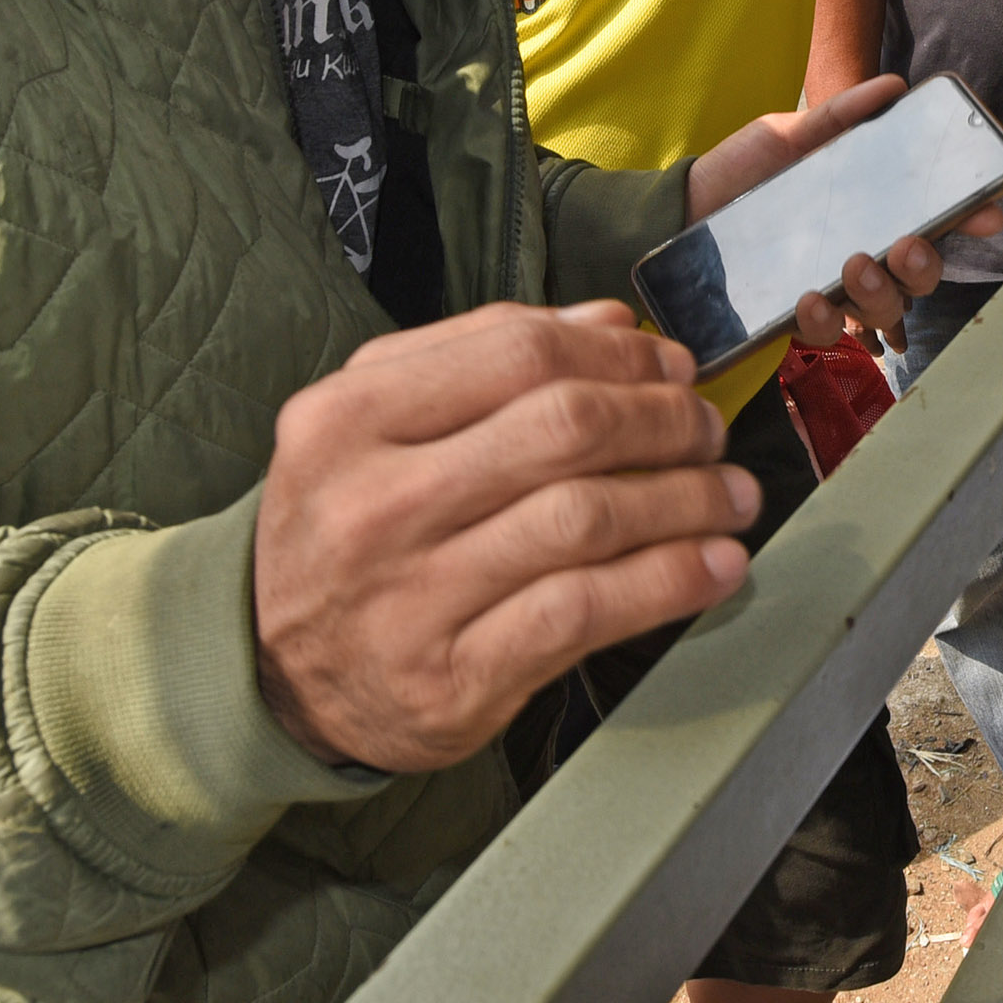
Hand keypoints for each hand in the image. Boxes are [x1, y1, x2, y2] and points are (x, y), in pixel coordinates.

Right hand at [252, 302, 758, 771]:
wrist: (272, 674)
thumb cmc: (345, 532)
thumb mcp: (375, 425)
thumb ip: (481, 357)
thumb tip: (612, 323)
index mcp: (348, 419)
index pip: (518, 353)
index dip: (620, 355)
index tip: (672, 366)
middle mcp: (373, 504)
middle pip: (563, 429)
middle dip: (665, 420)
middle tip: (708, 428)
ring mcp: (411, 598)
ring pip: (586, 519)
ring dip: (686, 500)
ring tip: (730, 494)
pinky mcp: (453, 678)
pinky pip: (587, 612)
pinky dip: (670, 580)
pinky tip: (715, 565)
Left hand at [684, 73, 1001, 353]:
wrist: (680, 207)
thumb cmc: (743, 171)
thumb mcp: (790, 136)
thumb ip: (839, 116)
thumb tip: (893, 87)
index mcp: (875, 210)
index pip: (936, 220)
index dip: (970, 219)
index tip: (988, 214)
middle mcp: (865, 254)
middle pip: (921, 277)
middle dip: (925, 266)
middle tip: (907, 243)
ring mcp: (833, 289)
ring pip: (885, 311)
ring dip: (880, 293)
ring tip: (853, 264)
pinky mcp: (795, 315)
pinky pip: (826, 333)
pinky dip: (826, 320)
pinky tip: (809, 297)